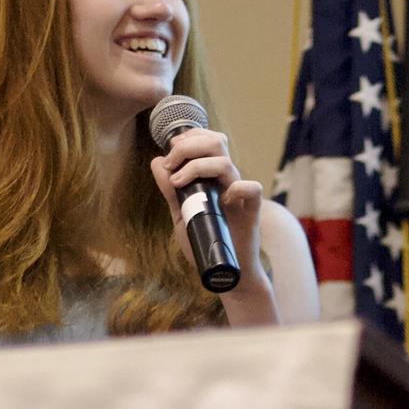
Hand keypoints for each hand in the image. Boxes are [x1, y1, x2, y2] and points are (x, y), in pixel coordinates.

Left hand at [150, 128, 266, 280]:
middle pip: (216, 143)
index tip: (170, 151)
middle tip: (171, 161)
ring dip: (197, 165)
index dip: (189, 137)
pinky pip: (251, 189)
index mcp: (213, 178)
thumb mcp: (180, 215)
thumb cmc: (205, 242)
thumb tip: (157, 162)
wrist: (225, 271)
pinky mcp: (251, 211)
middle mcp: (227, 181)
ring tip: (179, 182)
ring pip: (226, 163)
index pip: (207, 141)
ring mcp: (239, 195)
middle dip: (189, 145)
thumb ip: (170, 191)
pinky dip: (238, 188)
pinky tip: (222, 199)